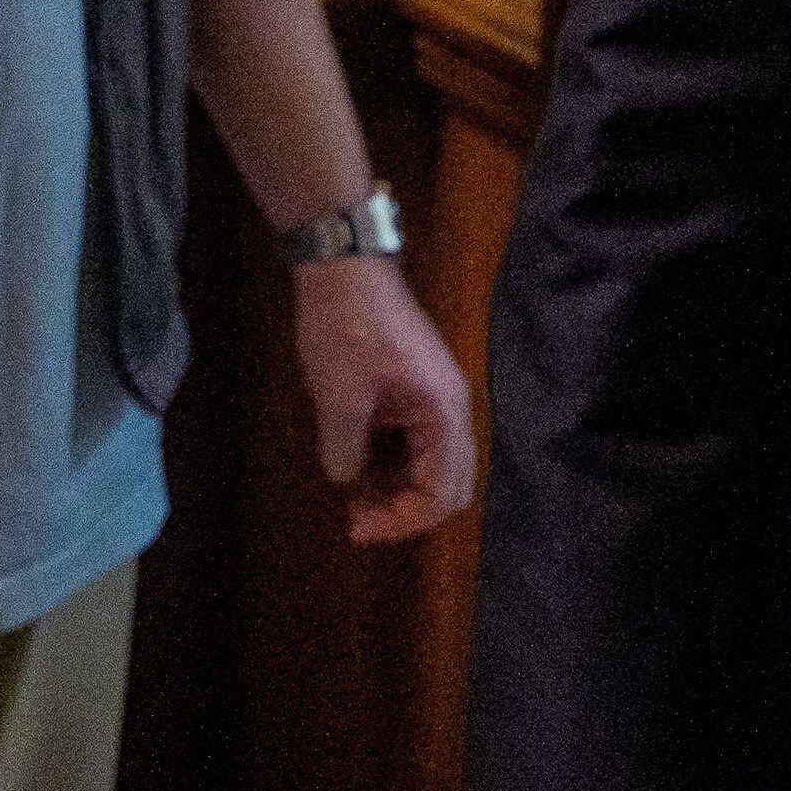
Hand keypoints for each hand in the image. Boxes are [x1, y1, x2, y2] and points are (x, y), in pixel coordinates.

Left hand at [295, 253, 473, 541]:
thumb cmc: (348, 325)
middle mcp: (451, 410)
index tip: (358, 526)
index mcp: (444, 412)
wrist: (344, 264)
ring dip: (398, 487)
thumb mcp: (339, 393)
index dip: (404, 521)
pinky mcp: (415, 390)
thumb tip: (346, 480)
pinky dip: (390, 462)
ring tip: (353, 493)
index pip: (444, 493)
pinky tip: (355, 461)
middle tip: (359, 517)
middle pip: (449, 485)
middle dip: (407, 510)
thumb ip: (345, 449)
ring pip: (430, 465)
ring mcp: (434, 399)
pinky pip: (413, 442)